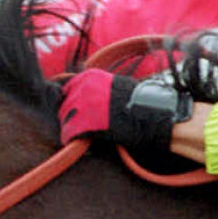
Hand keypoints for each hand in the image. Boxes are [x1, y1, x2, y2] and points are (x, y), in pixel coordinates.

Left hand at [57, 69, 191, 158]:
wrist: (154, 115)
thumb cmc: (139, 103)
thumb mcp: (115, 86)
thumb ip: (95, 90)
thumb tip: (81, 100)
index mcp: (89, 76)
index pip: (66, 89)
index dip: (72, 103)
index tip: (79, 112)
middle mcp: (82, 87)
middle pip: (63, 105)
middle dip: (70, 117)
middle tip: (84, 127)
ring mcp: (81, 105)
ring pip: (64, 120)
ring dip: (72, 129)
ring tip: (87, 135)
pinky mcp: (84, 124)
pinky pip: (68, 134)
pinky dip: (73, 141)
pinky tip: (85, 143)